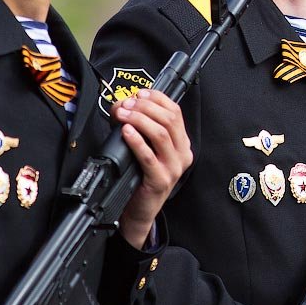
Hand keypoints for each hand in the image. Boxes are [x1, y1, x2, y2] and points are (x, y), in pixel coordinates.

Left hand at [112, 89, 192, 248]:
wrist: (140, 211)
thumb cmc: (140, 177)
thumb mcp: (145, 148)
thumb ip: (139, 127)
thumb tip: (122, 106)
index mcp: (182, 143)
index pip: (176, 112)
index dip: (157, 99)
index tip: (139, 93)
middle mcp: (183, 153)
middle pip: (169, 120)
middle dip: (145, 107)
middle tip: (126, 104)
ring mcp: (174, 168)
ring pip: (160, 134)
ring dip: (139, 120)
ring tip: (122, 115)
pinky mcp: (161, 180)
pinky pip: (148, 156)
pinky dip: (136, 141)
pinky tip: (126, 132)